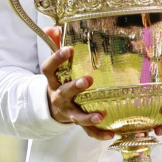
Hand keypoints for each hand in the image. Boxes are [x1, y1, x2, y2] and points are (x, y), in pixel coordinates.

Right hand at [41, 26, 114, 140]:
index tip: (68, 49)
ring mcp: (68, 111)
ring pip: (76, 116)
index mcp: (53, 80)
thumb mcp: (54, 64)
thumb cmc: (59, 79)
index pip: (49, 68)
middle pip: (64, 92)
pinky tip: (111, 134)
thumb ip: (53, 44)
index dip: (57, 58)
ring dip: (88, 116)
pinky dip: (99, 133)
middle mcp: (58, 97)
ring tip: (101, 115)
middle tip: (88, 80)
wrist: (51, 107)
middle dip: (75, 87)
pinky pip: (87, 131)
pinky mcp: (77, 122)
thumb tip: (53, 27)